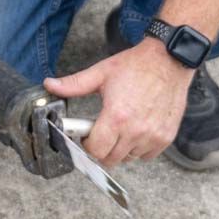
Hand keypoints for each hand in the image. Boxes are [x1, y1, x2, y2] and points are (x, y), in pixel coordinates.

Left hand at [43, 39, 192, 167]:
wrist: (169, 60)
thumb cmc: (136, 65)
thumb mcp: (101, 72)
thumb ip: (74, 84)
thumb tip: (49, 84)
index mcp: (116, 116)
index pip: (96, 150)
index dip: (88, 143)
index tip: (88, 134)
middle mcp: (135, 130)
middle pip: (111, 159)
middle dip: (103, 148)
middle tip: (104, 131)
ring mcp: (153, 136)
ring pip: (129, 158)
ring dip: (122, 148)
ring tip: (122, 126)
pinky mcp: (166, 137)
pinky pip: (147, 155)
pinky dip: (140, 147)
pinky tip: (138, 128)